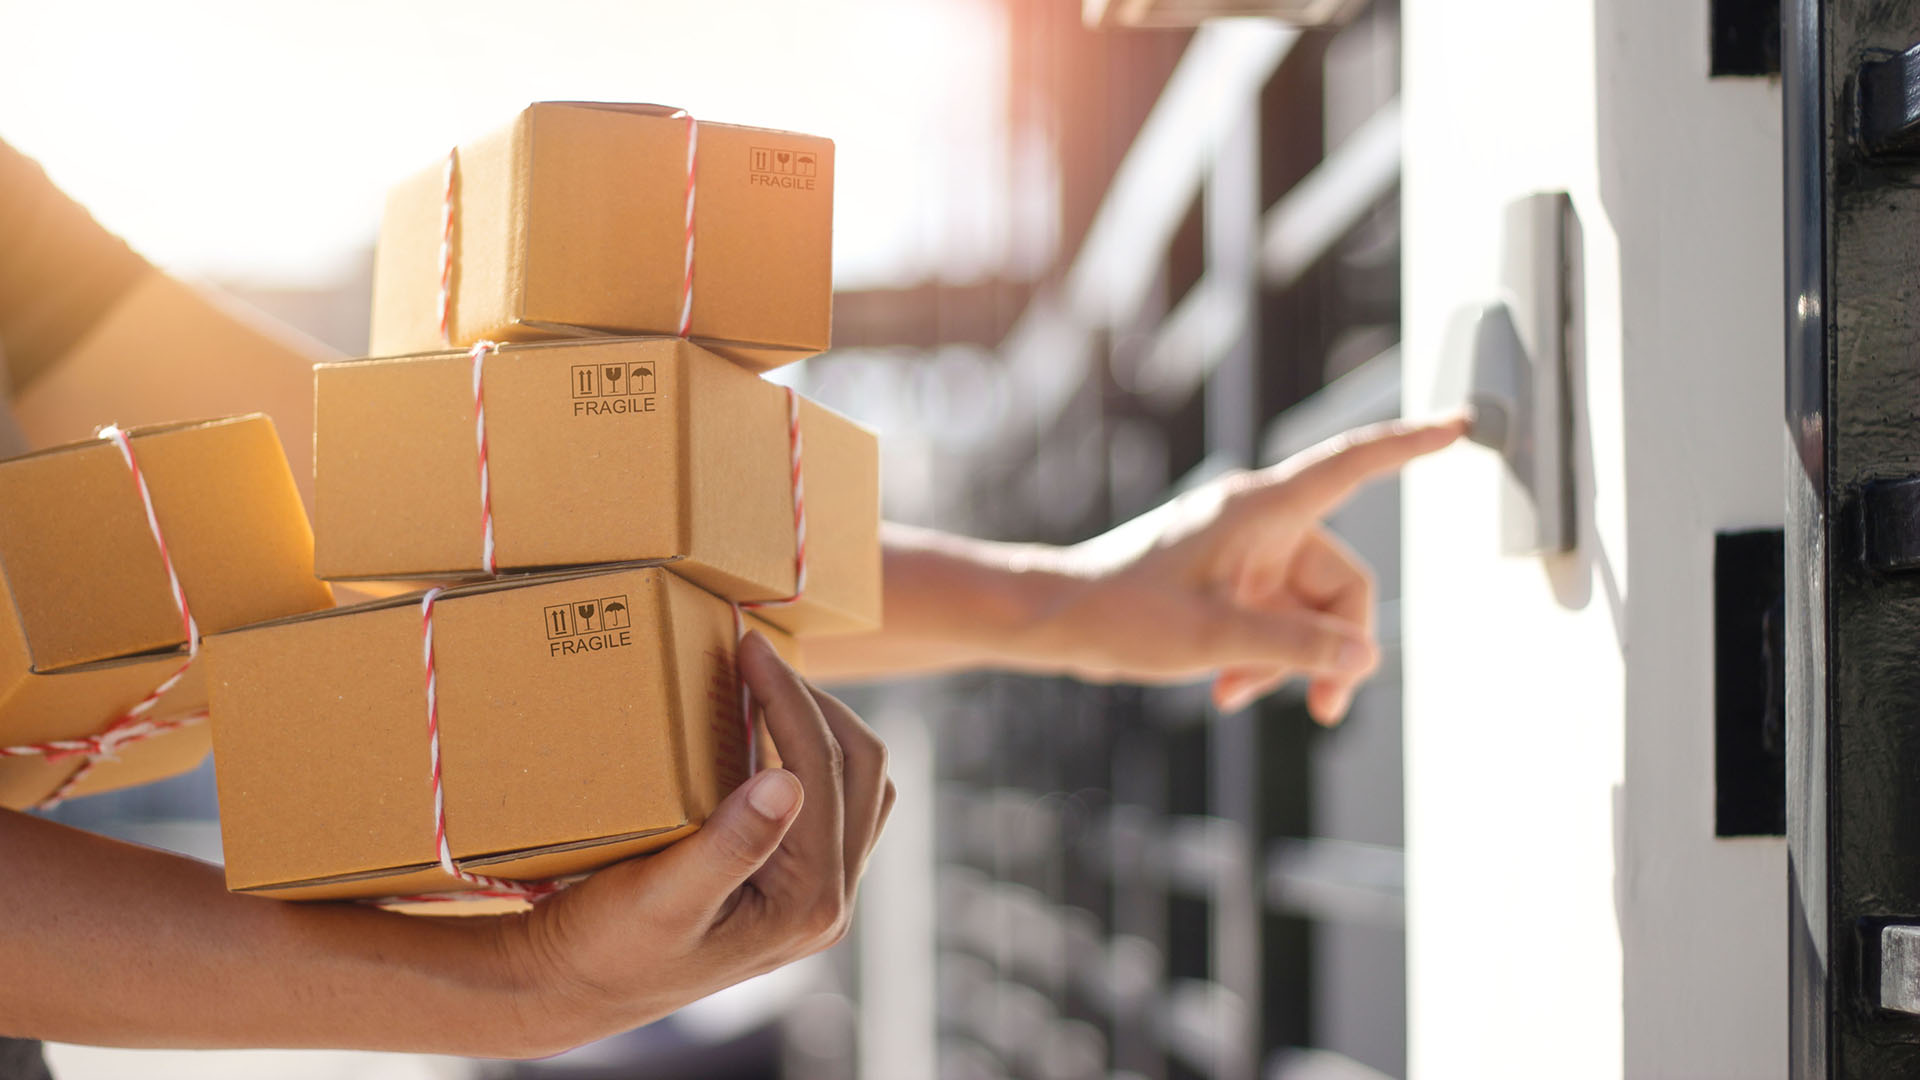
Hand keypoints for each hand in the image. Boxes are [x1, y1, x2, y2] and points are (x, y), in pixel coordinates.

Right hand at [495, 631, 894, 1053]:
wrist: (577, 988)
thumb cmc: (607, 945)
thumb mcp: (659, 898)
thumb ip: (728, 845)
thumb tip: (788, 782)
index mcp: (807, 903)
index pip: (821, 771)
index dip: (788, 697)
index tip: (748, 645)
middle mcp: (830, 903)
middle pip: (862, 769)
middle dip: (814, 701)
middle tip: (756, 656)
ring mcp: (821, 897)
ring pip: (861, 785)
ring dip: (823, 727)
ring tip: (766, 686)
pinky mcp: (800, 888)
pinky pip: (837, 805)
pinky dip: (812, 757)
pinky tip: (761, 735)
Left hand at [1039, 416, 1466, 722]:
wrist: (1054, 620)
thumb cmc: (1120, 615)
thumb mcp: (1214, 639)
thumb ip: (1295, 647)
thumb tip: (1365, 658)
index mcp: (1259, 510)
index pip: (1352, 465)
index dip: (1410, 444)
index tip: (1461, 423)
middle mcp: (1258, 523)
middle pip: (1341, 580)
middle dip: (1333, 646)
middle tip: (1318, 708)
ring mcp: (1243, 552)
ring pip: (1308, 609)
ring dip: (1288, 660)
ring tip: (1237, 695)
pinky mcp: (1227, 579)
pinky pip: (1274, 617)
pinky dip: (1262, 655)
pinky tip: (1227, 690)